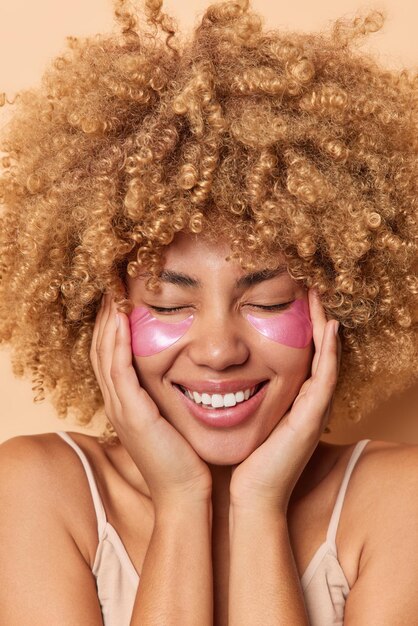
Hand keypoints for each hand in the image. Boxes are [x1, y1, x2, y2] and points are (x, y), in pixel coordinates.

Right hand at [90, 293, 211, 509]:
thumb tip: (186, 371)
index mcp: (127, 401)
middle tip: (112, 285)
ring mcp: (122, 408)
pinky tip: (121, 319)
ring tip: (113, 292)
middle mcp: (118, 402)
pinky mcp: (132, 414)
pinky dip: (117, 342)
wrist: (186, 493)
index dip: (112, 325)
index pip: (111, 354)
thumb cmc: (186, 457)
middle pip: (101, 348)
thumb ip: (170, 395)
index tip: (122, 297)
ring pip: (104, 354)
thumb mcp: (173, 418)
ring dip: (107, 321)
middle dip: (105, 316)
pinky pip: (118, 371)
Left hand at [229, 288, 340, 513]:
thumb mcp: (244, 421)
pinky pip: (325, 378)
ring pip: (326, 360)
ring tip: (320, 300)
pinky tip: (329, 328)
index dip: (301, 330)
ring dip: (325, 329)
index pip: (300, 358)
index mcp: (291, 402)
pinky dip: (330, 352)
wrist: (252, 496)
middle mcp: (307, 403)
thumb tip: (219, 378)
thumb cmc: (245, 460)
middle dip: (316, 323)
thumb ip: (244, 399)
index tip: (291, 301)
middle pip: (317, 354)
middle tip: (311, 292)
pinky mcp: (312, 418)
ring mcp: (313, 410)